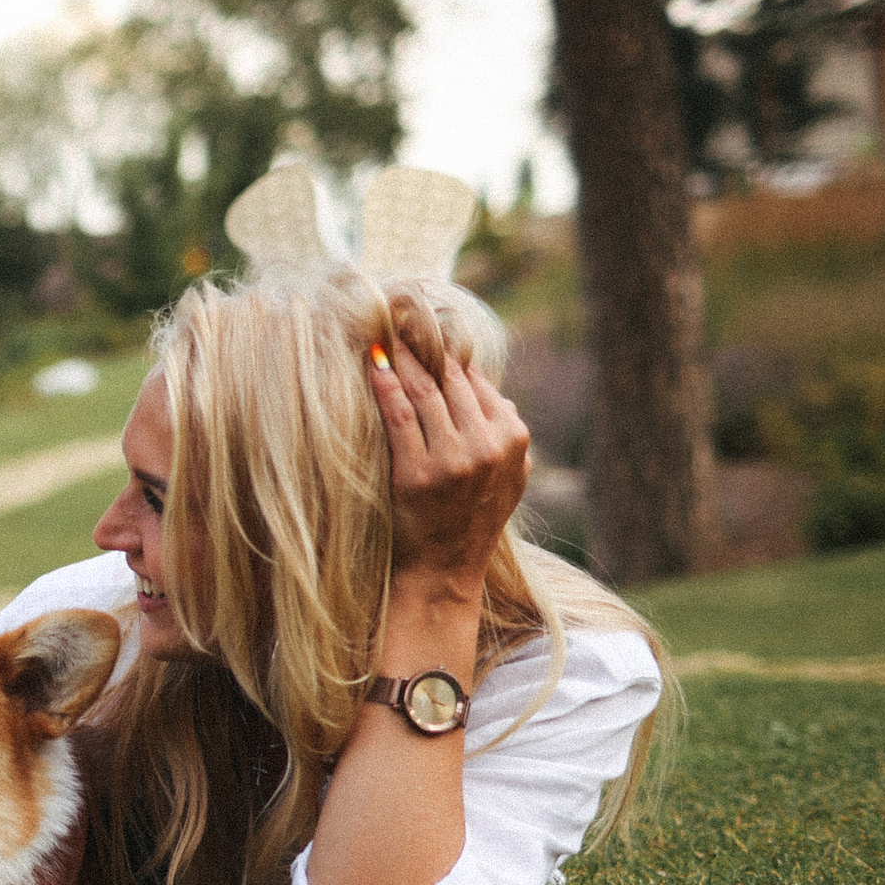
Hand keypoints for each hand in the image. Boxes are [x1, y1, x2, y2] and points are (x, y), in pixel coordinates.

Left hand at [370, 326, 530, 602]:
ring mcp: (453, 459)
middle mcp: (487, 445)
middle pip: (450, 380)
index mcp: (512, 439)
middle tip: (399, 315)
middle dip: (423, 346)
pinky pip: (399, 415)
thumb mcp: (507, 475)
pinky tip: (372, 364)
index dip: (447, 353)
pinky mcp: (418, 473)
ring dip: (401, 357)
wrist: (445, 568)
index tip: (424, 327)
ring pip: (424, 392)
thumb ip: (504, 431)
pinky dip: (385, 385)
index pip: (475, 382)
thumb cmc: (472, 519)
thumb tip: (486, 385)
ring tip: (383, 332)